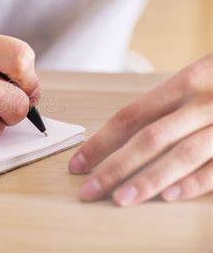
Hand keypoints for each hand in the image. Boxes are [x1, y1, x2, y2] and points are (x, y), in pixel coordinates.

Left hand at [69, 54, 212, 205]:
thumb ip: (166, 105)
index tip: (78, 164)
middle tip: (88, 190)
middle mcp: (203, 102)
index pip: (130, 116)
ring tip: (120, 200)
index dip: (101, 141)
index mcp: (185, 83)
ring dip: (148, 180)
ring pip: (181, 155)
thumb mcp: (198, 79)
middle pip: (148, 139)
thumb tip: (120, 137)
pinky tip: (169, 197)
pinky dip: (195, 183)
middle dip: (114, 167)